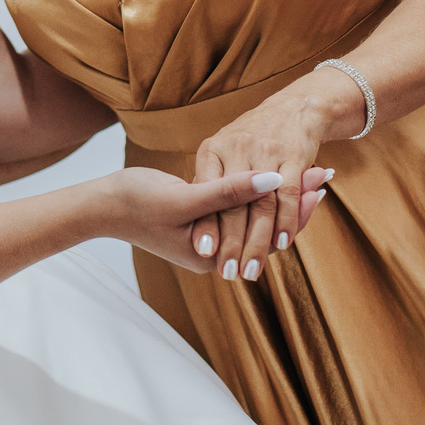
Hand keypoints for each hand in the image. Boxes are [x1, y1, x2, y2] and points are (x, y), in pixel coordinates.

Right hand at [102, 167, 307, 273]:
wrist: (100, 205)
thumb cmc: (136, 202)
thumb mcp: (185, 197)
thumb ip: (230, 191)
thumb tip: (274, 180)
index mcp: (214, 254)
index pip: (269, 235)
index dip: (296, 208)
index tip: (318, 182)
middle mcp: (216, 251)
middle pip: (267, 227)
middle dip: (295, 200)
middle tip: (324, 172)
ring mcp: (209, 236)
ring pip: (255, 215)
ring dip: (280, 194)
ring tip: (309, 171)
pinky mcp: (201, 220)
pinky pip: (239, 207)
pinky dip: (257, 190)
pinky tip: (273, 173)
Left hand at [189, 78, 345, 281]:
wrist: (294, 108)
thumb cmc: (251, 137)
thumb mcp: (223, 151)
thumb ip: (211, 183)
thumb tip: (197, 218)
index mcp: (212, 150)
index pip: (206, 194)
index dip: (206, 223)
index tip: (201, 252)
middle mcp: (236, 148)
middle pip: (233, 204)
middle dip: (231, 242)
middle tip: (228, 273)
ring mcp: (266, 151)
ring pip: (260, 205)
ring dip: (258, 241)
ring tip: (251, 270)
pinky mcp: (293, 155)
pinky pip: (288, 194)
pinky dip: (286, 221)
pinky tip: (282, 244)